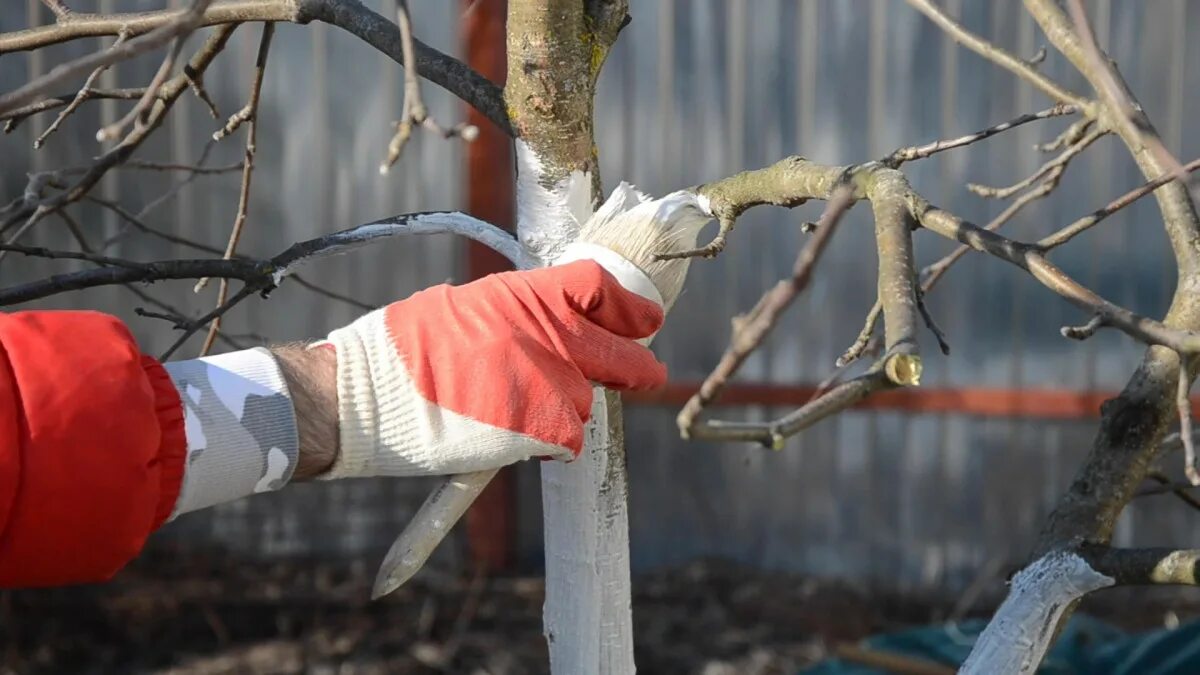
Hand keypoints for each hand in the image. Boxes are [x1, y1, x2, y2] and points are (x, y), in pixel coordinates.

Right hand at [314, 260, 666, 478]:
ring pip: (588, 401)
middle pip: (620, 352)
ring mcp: (546, 381)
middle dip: (636, 368)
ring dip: (567, 409)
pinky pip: (569, 440)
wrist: (364, 397)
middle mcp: (545, 332)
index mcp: (524, 293)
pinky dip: (552, 446)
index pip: (600, 286)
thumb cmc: (404, 352)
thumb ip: (519, 312)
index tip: (644, 320)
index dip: (629, 306)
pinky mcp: (539, 427)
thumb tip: (559, 323)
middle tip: (643, 376)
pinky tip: (518, 440)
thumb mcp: (465, 306)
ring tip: (517, 411)